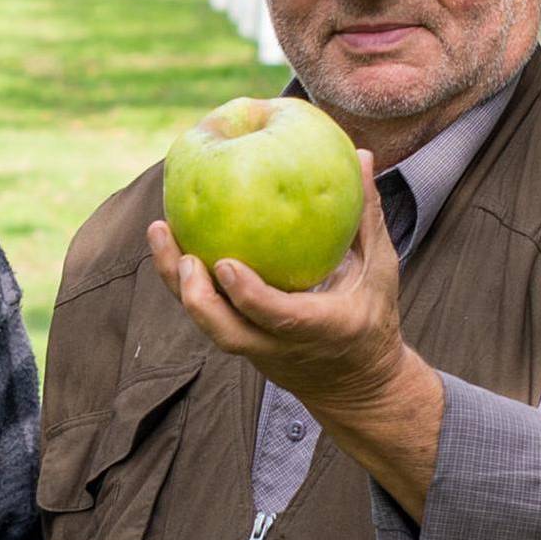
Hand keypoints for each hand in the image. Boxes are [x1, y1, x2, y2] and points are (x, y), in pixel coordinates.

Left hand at [149, 150, 444, 518]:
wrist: (355, 384)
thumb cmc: (372, 317)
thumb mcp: (381, 270)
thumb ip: (367, 217)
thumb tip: (361, 155)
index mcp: (319, 328)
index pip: (278, 318)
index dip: (249, 296)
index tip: (226, 263)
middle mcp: (280, 345)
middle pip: (226, 332)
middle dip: (197, 299)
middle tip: (184, 254)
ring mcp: (255, 348)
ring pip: (208, 325)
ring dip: (179, 284)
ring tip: (160, 232)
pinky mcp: (240, 342)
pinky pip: (206, 313)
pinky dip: (184, 280)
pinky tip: (170, 237)